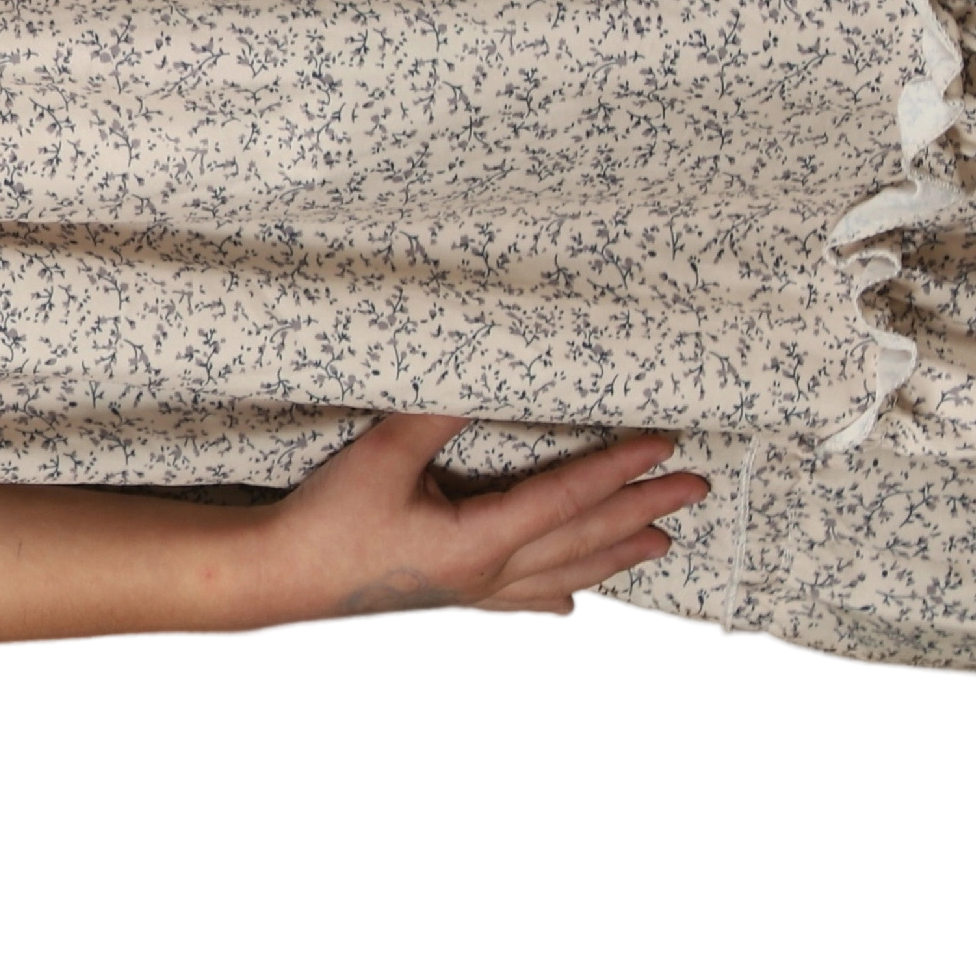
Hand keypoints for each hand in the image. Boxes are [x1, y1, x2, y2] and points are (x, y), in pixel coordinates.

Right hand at [259, 414, 706, 626]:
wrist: (282, 577)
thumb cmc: (326, 519)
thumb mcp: (380, 455)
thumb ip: (434, 415)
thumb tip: (483, 375)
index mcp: (479, 541)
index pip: (566, 499)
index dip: (617, 470)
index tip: (662, 447)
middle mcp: (489, 573)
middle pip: (583, 540)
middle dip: (642, 511)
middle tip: (693, 490)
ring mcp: (473, 590)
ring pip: (565, 574)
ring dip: (617, 555)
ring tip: (662, 543)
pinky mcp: (453, 595)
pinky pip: (525, 598)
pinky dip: (562, 593)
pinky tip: (576, 601)